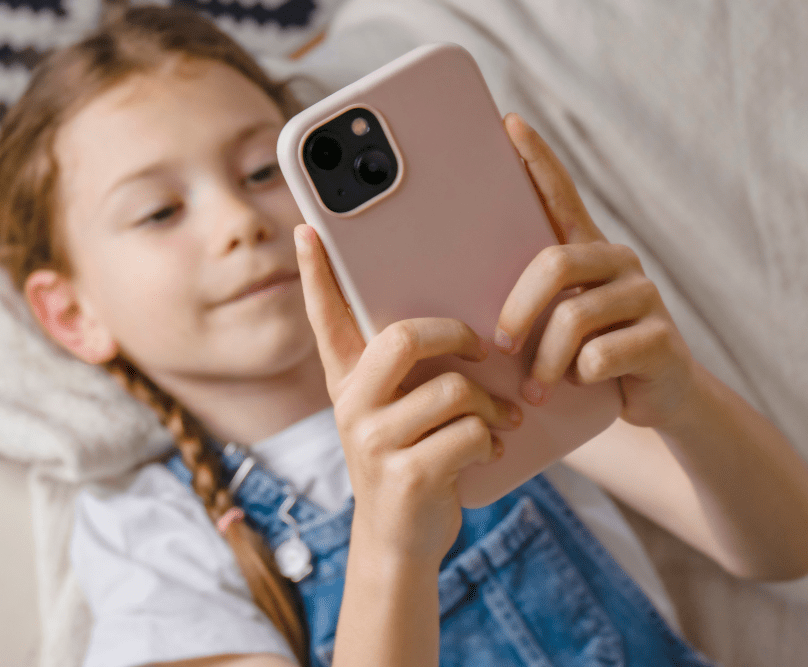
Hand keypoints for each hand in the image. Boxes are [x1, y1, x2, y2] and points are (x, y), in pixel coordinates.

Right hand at [294, 223, 521, 562]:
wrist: (399, 541)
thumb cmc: (409, 462)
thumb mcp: (394, 414)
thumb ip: (407, 373)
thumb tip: (461, 324)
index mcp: (348, 383)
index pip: (325, 318)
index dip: (316, 274)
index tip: (308, 230)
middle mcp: (351, 406)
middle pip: (404, 338)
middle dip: (457, 336)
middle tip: (481, 350)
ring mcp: (373, 442)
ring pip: (452, 391)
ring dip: (491, 407)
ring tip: (500, 421)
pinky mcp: (405, 475)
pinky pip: (469, 433)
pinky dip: (491, 440)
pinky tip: (488, 451)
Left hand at [497, 114, 696, 428]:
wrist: (658, 401)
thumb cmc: (585, 359)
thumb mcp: (551, 328)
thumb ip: (522, 304)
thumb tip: (453, 296)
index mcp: (584, 253)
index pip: (560, 195)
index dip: (537, 160)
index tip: (509, 125)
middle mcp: (616, 262)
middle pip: (555, 263)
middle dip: (518, 308)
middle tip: (499, 345)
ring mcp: (643, 296)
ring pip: (575, 316)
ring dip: (546, 361)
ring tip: (536, 390)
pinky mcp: (662, 339)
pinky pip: (602, 355)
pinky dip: (580, 377)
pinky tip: (583, 385)